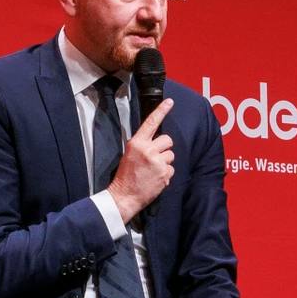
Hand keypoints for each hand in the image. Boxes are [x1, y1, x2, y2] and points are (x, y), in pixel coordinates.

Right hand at [107, 97, 174, 222]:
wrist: (124, 196)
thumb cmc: (125, 175)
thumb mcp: (129, 153)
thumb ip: (142, 144)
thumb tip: (156, 139)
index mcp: (137, 143)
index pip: (151, 123)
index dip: (161, 111)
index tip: (170, 102)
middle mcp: (148, 150)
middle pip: (167, 140)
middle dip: (164, 147)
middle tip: (155, 157)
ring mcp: (157, 162)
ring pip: (171, 155)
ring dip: (165, 162)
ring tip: (153, 170)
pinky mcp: (164, 174)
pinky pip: (172, 169)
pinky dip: (166, 174)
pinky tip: (156, 178)